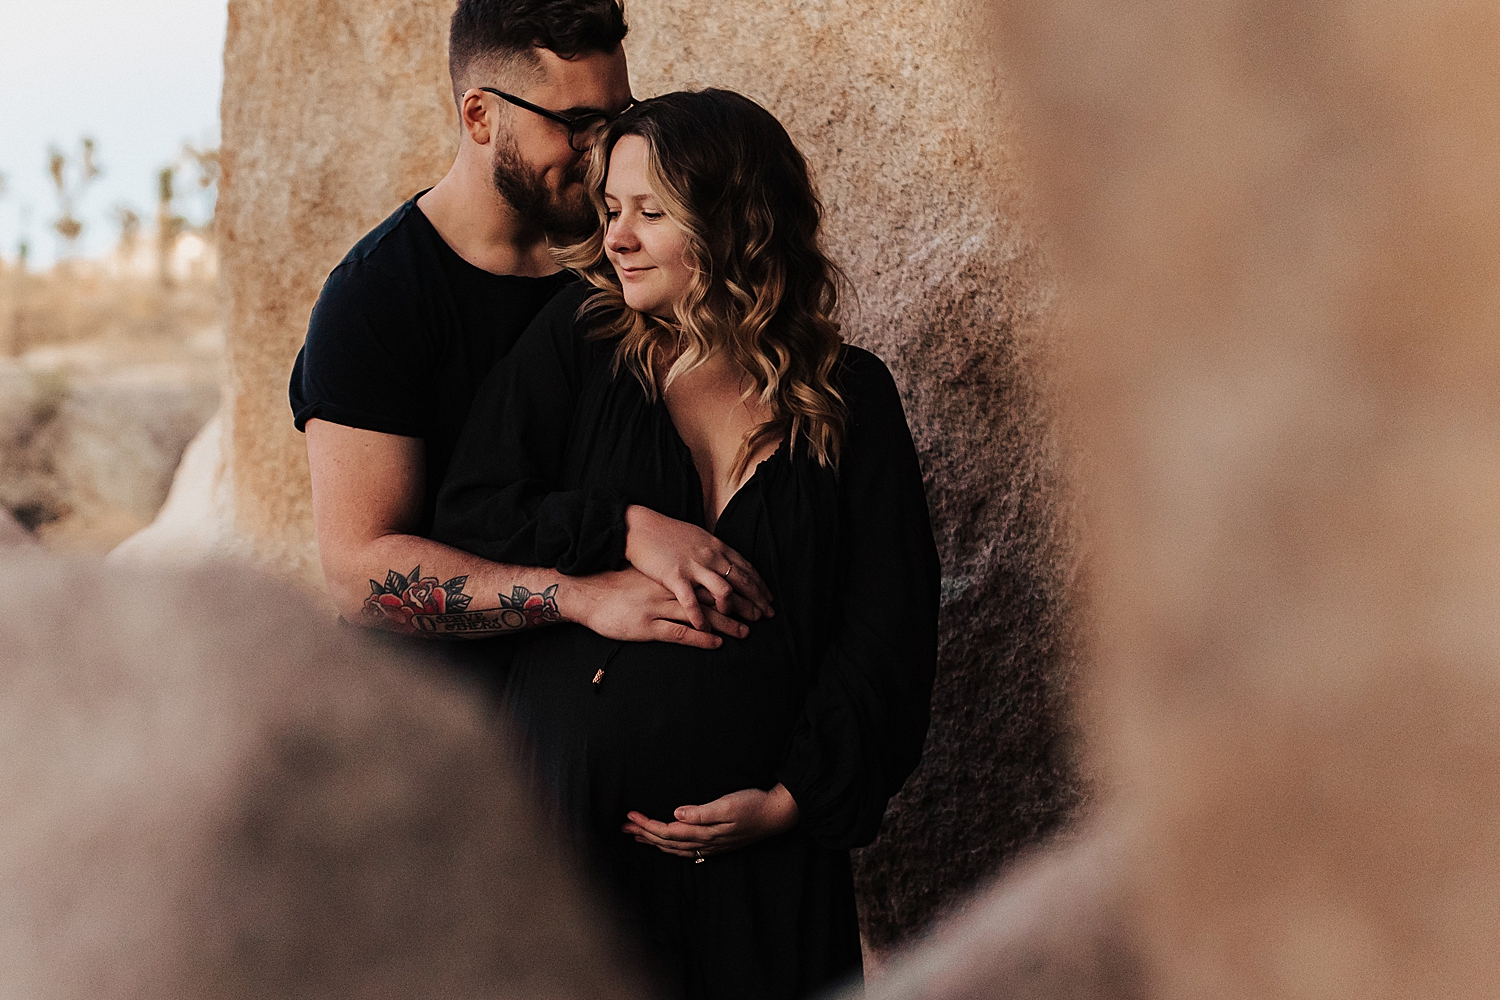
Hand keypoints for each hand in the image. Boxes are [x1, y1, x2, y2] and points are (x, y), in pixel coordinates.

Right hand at [565, 567, 747, 648]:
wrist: (588, 593)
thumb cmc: (616, 586)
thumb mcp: (648, 576)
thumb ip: (669, 579)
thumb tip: (689, 581)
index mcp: (671, 576)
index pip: (709, 580)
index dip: (734, 588)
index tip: (752, 594)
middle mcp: (669, 589)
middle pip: (711, 596)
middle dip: (738, 606)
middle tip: (759, 614)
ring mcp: (658, 607)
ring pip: (701, 615)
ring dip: (726, 623)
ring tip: (745, 631)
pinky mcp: (647, 626)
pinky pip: (679, 632)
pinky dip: (700, 637)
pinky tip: (717, 643)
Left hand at [622, 784, 798, 858]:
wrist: (776, 815)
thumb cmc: (754, 805)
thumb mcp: (728, 804)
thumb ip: (702, 812)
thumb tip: (677, 815)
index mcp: (705, 832)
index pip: (667, 831)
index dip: (646, 825)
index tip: (630, 816)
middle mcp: (705, 842)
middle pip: (666, 842)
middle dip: (643, 835)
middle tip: (623, 827)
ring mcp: (711, 846)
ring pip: (675, 848)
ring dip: (653, 842)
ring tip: (637, 836)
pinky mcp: (717, 843)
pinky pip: (686, 849)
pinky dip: (670, 846)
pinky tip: (666, 844)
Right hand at [624, 505, 772, 630]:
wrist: (640, 527)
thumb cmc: (666, 533)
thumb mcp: (697, 537)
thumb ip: (713, 550)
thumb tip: (726, 560)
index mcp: (716, 547)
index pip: (746, 568)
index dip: (759, 585)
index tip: (769, 599)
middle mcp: (709, 556)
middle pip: (741, 581)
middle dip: (756, 601)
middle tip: (766, 617)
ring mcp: (693, 567)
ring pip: (723, 591)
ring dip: (734, 610)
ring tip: (741, 628)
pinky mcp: (674, 576)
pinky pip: (691, 601)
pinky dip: (699, 616)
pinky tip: (705, 629)